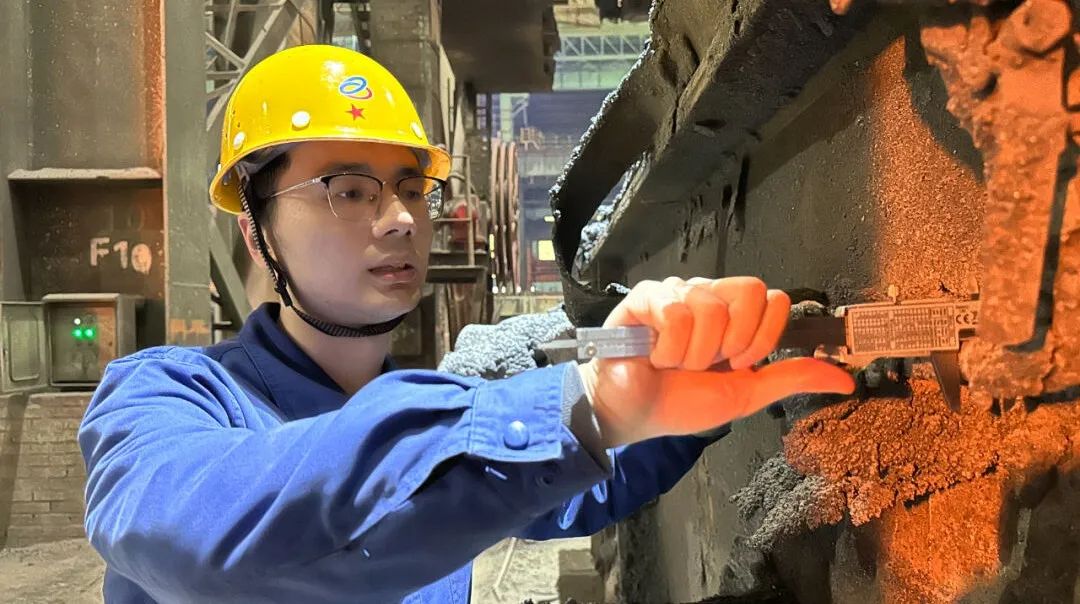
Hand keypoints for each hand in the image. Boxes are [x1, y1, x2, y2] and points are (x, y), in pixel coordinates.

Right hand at [576, 277, 854, 447]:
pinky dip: (670, 348)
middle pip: (749, 291)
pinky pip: (675, 311)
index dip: (762, 336)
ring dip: (695, 353)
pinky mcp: (646, 298)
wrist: (635, 414)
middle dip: (734, 341)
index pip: (774, 297)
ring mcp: (677, 292)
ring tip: (676, 364)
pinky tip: (656, 356)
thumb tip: (845, 377)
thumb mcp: (745, 394)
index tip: (739, 364)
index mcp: (735, 314)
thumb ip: (791, 378)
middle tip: (710, 363)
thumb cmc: (682, 401)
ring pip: (711, 307)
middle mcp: (709, 295)